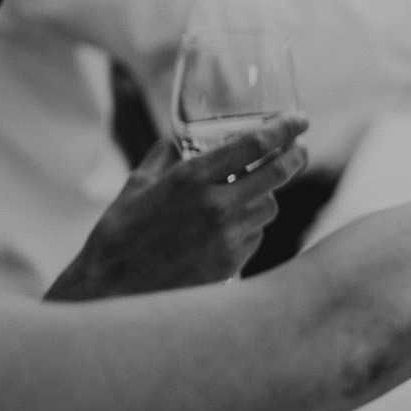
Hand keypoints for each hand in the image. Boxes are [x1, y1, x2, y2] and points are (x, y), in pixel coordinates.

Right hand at [46, 116, 310, 299]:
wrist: (110, 291)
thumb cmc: (118, 235)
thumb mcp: (137, 184)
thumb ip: (164, 156)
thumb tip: (178, 137)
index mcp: (192, 178)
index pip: (255, 145)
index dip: (284, 128)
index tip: (300, 119)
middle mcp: (216, 205)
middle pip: (277, 174)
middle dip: (295, 157)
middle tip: (299, 150)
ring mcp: (227, 238)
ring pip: (269, 207)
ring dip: (265, 196)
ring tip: (248, 193)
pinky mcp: (231, 266)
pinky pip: (255, 237)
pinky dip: (249, 227)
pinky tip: (229, 228)